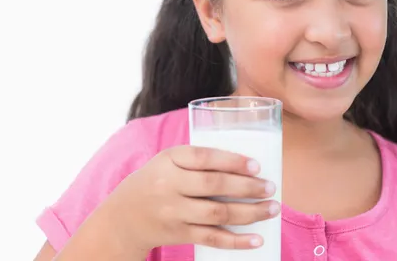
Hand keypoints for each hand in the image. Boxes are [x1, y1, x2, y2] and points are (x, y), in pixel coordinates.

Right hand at [102, 145, 278, 253]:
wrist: (124, 217)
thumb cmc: (156, 181)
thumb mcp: (168, 162)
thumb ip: (198, 160)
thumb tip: (245, 166)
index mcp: (168, 159)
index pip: (202, 156)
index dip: (231, 161)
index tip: (256, 165)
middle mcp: (169, 185)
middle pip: (214, 185)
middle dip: (247, 187)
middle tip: (270, 187)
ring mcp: (173, 212)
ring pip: (217, 213)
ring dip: (249, 213)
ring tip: (272, 208)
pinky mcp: (178, 234)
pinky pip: (211, 238)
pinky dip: (236, 241)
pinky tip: (256, 240)